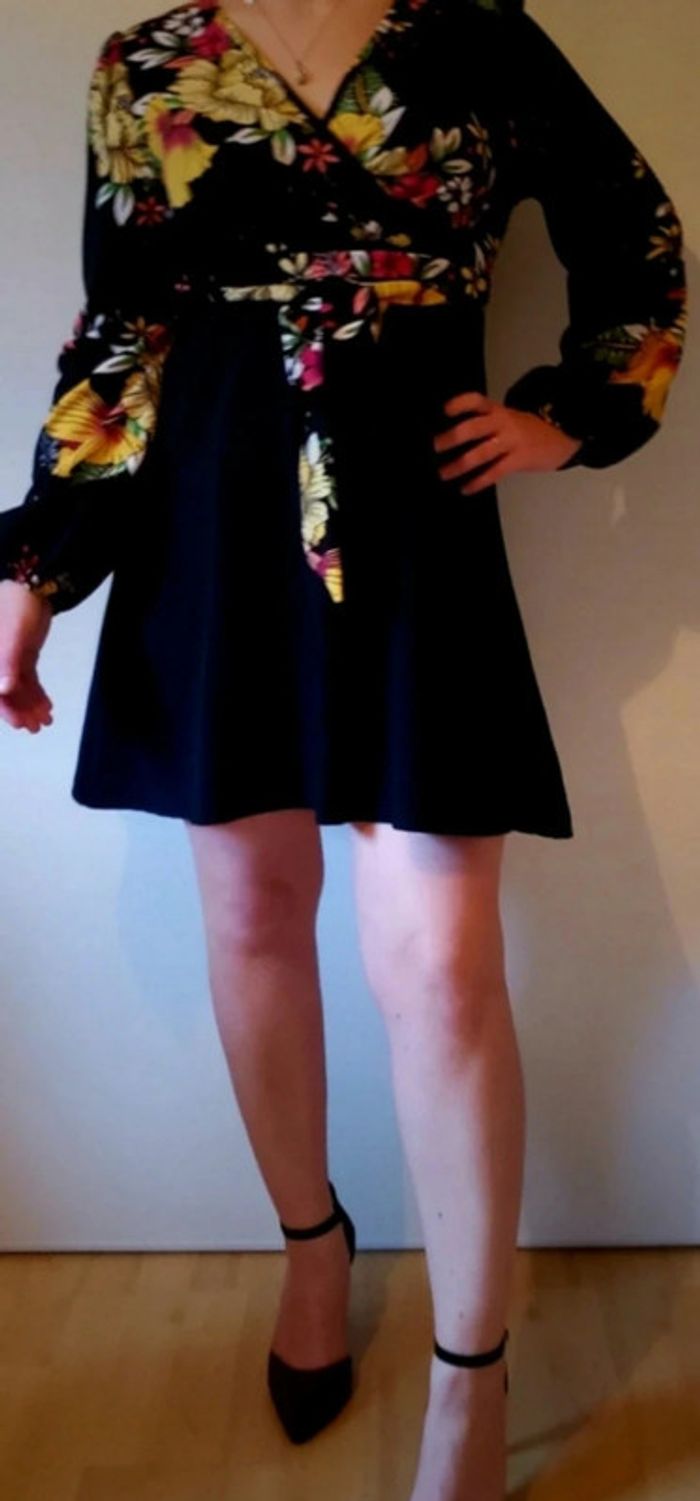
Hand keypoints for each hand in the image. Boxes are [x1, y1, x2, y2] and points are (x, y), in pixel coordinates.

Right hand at [0, 580, 53, 732]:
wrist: (33, 583)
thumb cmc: (15, 605)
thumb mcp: (11, 636)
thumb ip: (6, 664)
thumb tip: (3, 690)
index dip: (6, 709)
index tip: (21, 724)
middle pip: (5, 692)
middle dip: (20, 710)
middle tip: (37, 727)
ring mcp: (7, 658)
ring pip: (17, 687)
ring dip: (31, 704)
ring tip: (46, 720)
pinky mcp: (21, 654)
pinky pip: (26, 678)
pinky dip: (36, 692)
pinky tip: (47, 705)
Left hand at [433, 391, 583, 493]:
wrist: (561, 436)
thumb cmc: (526, 430)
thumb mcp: (507, 418)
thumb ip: (485, 424)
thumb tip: (453, 439)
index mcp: (497, 410)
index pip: (477, 401)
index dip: (461, 404)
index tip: (445, 411)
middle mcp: (503, 423)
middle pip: (474, 427)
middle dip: (452, 437)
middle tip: (436, 446)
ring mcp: (512, 441)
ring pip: (481, 453)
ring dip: (459, 464)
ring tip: (443, 473)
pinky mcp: (519, 459)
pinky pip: (494, 472)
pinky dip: (478, 482)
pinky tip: (465, 488)